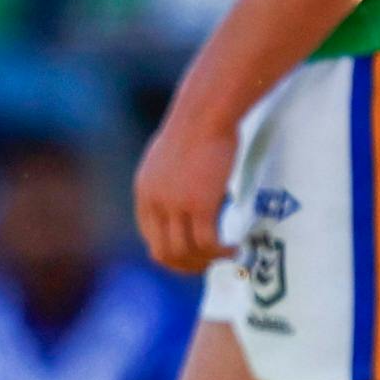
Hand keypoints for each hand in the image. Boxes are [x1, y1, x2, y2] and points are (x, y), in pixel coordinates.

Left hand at [132, 99, 238, 274]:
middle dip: (187, 265)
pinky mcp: (200, 204)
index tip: (194, 255)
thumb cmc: (194, 129)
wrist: (204, 114)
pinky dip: (221, 252)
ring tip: (226, 256)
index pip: (151, 238)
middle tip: (210, 265)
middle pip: (164, 252)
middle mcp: (155, 203)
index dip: (172, 253)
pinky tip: (236, 249)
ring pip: (186, 251)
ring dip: (207, 261)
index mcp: (144, 193)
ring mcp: (176, 205)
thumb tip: (181, 194)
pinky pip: (207, 242)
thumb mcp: (167, 158)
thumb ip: (167, 182)